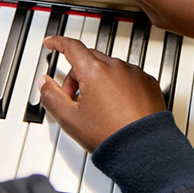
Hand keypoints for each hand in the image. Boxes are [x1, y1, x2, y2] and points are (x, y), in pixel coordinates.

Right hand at [37, 35, 165, 150]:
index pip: (72, 47)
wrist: (143, 149)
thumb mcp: (70, 119)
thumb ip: (52, 96)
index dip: (58, 43)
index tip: (51, 43)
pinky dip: (119, 86)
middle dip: (77, 75)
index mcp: (95, 71)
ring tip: (98, 109)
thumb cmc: (110, 135)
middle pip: (90, 60)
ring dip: (99, 81)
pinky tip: (117, 108)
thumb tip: (44, 82)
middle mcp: (117, 67)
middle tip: (72, 99)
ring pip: (110, 69)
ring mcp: (135, 74)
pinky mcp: (149, 83)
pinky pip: (128, 77)